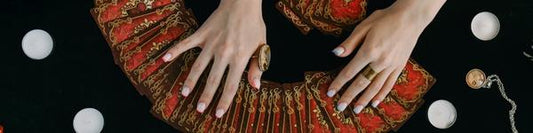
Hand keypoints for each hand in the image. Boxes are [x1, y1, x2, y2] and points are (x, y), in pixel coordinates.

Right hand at [162, 0, 264, 117]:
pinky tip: (164, 59)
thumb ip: (258, 66)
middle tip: (199, 109)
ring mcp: (211, 43)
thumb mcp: (261, 46)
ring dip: (190, 81)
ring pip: (198, 66)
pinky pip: (186, 44)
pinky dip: (174, 51)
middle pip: (213, 79)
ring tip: (183, 93)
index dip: (224, 101)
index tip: (218, 113)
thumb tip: (254, 86)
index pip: (231, 84)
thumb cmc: (253, 25)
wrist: (242, 3)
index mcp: (239, 57)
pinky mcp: (202, 33)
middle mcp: (224, 52)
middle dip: (206, 96)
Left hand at [327, 0, 444, 112]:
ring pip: (375, 87)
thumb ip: (350, 42)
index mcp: (369, 51)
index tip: (331, 92)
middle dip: (349, 96)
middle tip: (340, 107)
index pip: (350, 72)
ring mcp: (391, 66)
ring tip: (356, 109)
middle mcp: (380, 61)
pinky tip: (375, 102)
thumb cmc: (386, 19)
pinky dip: (381, 95)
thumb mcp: (364, 26)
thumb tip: (336, 54)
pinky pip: (389, 84)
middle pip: (361, 83)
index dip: (339, 83)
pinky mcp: (400, 66)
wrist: (410, 17)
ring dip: (364, 99)